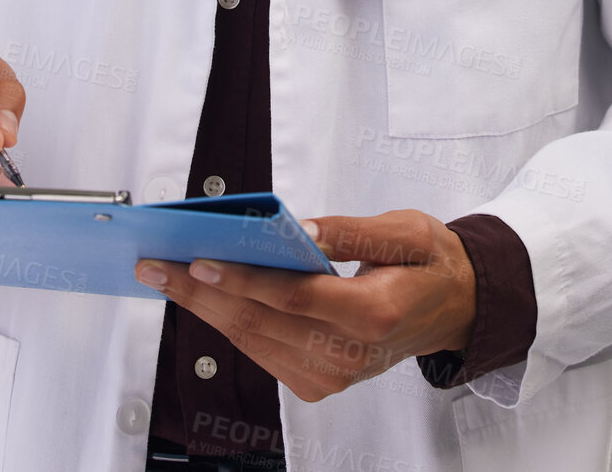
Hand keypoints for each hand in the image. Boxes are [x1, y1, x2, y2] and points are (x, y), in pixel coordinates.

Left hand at [134, 209, 475, 400]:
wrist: (454, 308)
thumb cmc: (429, 263)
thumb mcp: (404, 230)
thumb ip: (349, 231)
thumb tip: (300, 229)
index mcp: (374, 314)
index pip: (292, 297)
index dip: (241, 279)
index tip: (198, 260)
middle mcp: (349, 354)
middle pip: (259, 323)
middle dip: (200, 293)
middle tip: (156, 265)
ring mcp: (332, 375)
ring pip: (252, 340)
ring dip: (204, 309)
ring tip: (166, 276)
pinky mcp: (320, 382)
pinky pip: (262, 351)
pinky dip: (229, 322)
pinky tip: (203, 297)